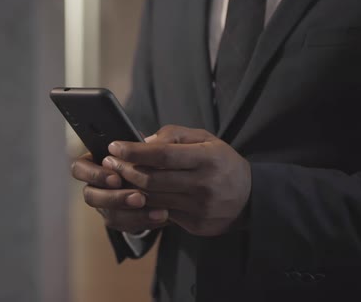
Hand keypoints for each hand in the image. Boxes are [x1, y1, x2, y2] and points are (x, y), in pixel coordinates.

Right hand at [71, 153, 168, 232]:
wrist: (167, 178)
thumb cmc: (154, 156)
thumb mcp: (151, 146)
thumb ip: (148, 145)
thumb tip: (147, 145)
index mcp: (95, 162)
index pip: (79, 168)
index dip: (94, 175)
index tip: (117, 178)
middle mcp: (97, 185)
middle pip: (90, 196)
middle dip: (115, 198)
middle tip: (139, 197)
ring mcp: (107, 205)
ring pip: (109, 214)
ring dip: (133, 214)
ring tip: (158, 210)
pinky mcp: (122, 219)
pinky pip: (127, 226)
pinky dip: (145, 221)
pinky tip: (162, 215)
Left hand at [102, 125, 251, 236]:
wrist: (251, 198)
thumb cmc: (222, 162)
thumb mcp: (206, 139)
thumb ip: (175, 135)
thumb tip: (143, 140)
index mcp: (207, 158)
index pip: (162, 155)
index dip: (135, 152)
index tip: (115, 147)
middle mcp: (203, 184)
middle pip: (153, 180)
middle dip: (125, 170)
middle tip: (109, 162)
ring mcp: (199, 208)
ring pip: (153, 199)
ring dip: (130, 189)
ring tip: (116, 177)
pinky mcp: (196, 225)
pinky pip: (163, 214)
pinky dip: (146, 204)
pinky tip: (134, 195)